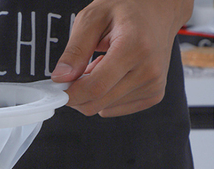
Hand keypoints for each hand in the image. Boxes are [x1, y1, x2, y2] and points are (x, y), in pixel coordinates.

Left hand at [51, 0, 193, 116]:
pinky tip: (114, 76)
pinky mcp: (154, 95)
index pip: (95, 87)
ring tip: (102, 66)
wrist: (160, 8)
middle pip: (97, 103)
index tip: (57, 90)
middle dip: (78, 95)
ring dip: (93, 94)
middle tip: (76, 75)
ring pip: (104, 108)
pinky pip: (115, 109)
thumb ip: (75, 50)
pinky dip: (106, 97)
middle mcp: (149, 70)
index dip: (70, 94)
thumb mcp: (94, 18)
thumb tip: (61, 78)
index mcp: (135, 47)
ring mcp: (153, 85)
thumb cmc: (128, 8)